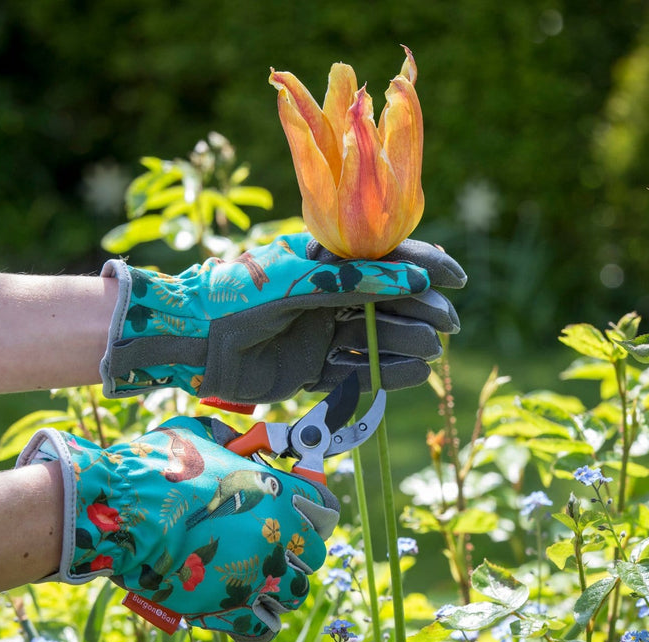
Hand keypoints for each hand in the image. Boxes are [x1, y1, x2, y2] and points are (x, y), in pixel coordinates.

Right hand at [16, 416, 339, 641]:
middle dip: (298, 551)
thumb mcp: (199, 436)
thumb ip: (230, 440)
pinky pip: (264, 626)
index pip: (324, 509)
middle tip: (275, 546)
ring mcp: (255, 572)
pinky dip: (259, 620)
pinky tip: (245, 607)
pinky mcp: (229, 606)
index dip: (315, 512)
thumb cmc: (155, 467)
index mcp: (273, 491)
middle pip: (313, 553)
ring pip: (294, 592)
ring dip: (281, 585)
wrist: (118, 510)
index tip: (303, 515)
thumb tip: (239, 442)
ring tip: (259, 577)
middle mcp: (273, 533)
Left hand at [100, 232, 465, 402]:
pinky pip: (354, 371)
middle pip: (386, 302)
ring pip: (375, 338)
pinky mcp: (311, 369)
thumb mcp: (303, 280)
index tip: (456, 278)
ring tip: (430, 352)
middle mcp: (326, 297)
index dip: (423, 266)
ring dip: (404, 343)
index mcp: (324, 265)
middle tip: (447, 324)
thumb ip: (357, 281)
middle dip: (420, 310)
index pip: (384, 260)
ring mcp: (320, 333)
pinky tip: (412, 374)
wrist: (192, 339)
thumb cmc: (242, 294)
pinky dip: (383, 373)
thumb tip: (418, 278)